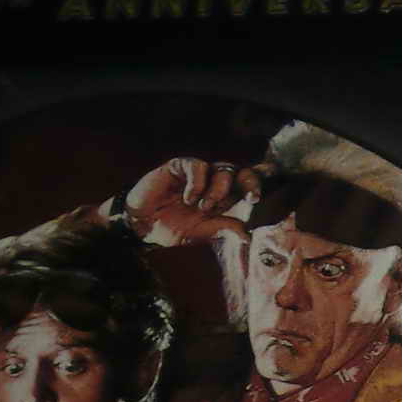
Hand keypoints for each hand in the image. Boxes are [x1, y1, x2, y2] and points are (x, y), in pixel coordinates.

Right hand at [119, 157, 256, 244]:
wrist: (143, 225)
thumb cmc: (173, 227)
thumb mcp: (202, 232)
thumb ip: (224, 228)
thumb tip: (248, 235)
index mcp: (224, 198)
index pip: (247, 187)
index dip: (257, 187)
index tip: (259, 198)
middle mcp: (215, 182)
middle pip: (242, 172)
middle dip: (251, 183)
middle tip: (251, 198)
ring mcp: (199, 173)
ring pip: (224, 170)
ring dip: (219, 190)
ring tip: (203, 207)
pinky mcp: (180, 166)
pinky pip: (198, 167)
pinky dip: (197, 184)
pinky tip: (188, 199)